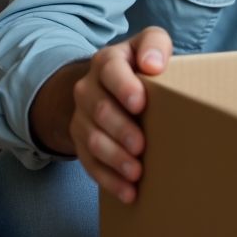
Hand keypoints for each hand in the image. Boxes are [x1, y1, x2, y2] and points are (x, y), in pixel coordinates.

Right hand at [33, 27, 172, 203]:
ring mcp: (82, 117)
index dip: (124, 86)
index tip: (140, 103)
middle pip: (99, 110)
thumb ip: (154, 45)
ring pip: (91, 140)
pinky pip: (90, 163)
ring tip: (136, 172)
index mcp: (107, 62)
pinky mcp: (82, 142)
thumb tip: (153, 64)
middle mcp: (88, 88)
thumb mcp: (149, 44)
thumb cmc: (142, 63)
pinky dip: (109, 179)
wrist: (110, 83)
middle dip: (120, 129)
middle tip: (141, 145)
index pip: (110, 70)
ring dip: (114, 158)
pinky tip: (128, 192)